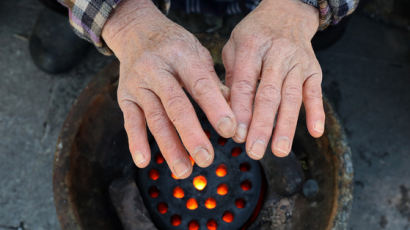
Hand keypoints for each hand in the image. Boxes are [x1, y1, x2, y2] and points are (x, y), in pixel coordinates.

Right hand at [102, 0, 235, 177]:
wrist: (137, 31)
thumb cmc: (175, 46)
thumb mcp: (197, 54)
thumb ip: (213, 82)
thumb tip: (234, 112)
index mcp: (182, 55)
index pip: (201, 84)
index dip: (215, 108)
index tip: (230, 130)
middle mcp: (157, 68)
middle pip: (176, 105)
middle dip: (191, 134)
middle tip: (206, 159)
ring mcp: (138, 83)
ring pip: (155, 118)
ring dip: (169, 146)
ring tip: (183, 170)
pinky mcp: (124, 96)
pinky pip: (130, 121)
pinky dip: (136, 142)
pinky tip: (145, 162)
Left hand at [222, 0, 324, 158]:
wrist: (287, 12)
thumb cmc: (255, 34)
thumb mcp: (235, 47)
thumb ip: (231, 77)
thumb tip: (227, 111)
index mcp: (252, 47)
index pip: (245, 83)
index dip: (241, 110)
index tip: (236, 134)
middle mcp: (277, 54)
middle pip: (269, 94)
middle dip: (262, 125)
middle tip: (255, 150)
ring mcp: (297, 62)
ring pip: (291, 97)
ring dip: (286, 126)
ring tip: (279, 150)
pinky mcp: (313, 69)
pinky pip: (315, 92)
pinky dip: (316, 112)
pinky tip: (315, 131)